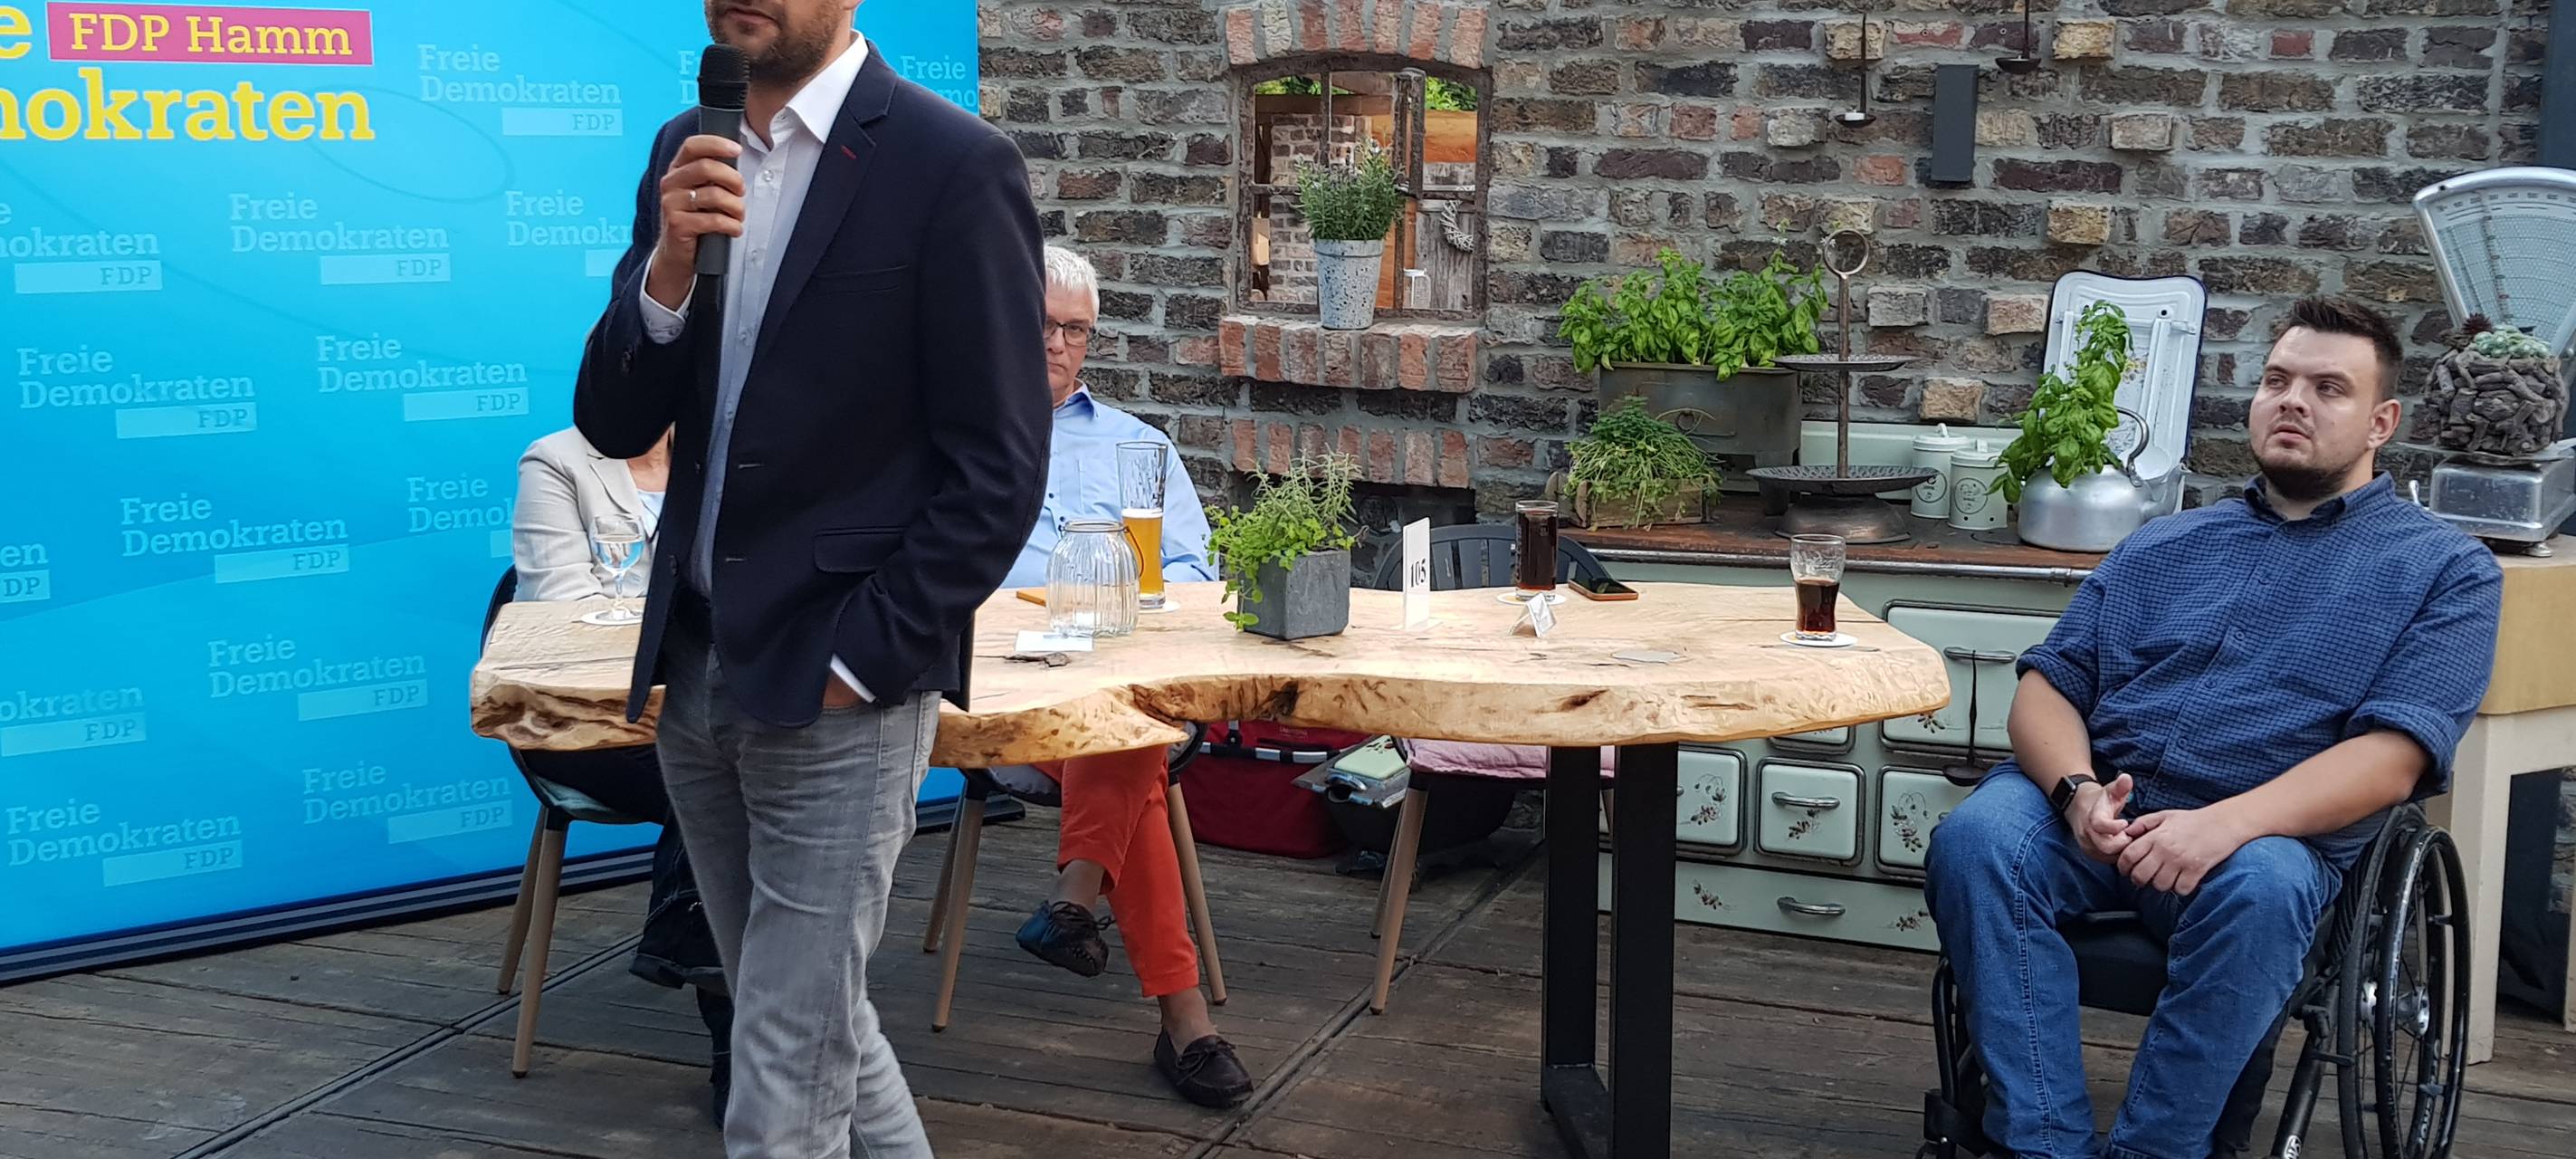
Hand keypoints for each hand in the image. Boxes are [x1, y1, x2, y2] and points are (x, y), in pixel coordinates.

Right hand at [644, 134, 747, 308]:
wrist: (677, 255)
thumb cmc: (697, 220)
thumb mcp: (702, 193)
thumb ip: (713, 175)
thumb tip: (737, 159)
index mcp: (677, 170)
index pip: (693, 145)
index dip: (716, 144)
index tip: (738, 149)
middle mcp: (670, 183)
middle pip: (706, 167)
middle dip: (733, 178)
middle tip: (741, 191)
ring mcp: (671, 204)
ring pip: (714, 195)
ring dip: (736, 206)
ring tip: (739, 216)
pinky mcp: (677, 224)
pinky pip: (713, 220)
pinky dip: (731, 225)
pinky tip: (734, 230)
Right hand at [2064, 772, 2132, 864]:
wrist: (2079, 806)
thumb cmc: (2100, 799)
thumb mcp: (2110, 790)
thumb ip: (2120, 786)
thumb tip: (2126, 778)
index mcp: (2091, 816)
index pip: (2100, 825)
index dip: (2115, 827)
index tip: (2126, 822)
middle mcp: (2087, 833)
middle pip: (2106, 846)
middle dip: (2122, 843)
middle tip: (2131, 835)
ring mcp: (2087, 845)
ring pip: (2107, 856)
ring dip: (2121, 850)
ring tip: (2129, 840)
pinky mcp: (2090, 853)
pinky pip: (2106, 859)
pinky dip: (2117, 855)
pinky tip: (2123, 846)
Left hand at [2116, 807, 2251, 895]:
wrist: (2224, 823)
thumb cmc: (2193, 820)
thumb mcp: (2165, 816)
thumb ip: (2143, 824)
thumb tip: (2126, 833)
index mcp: (2156, 836)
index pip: (2129, 856)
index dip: (2123, 866)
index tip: (2126, 869)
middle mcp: (2166, 850)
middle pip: (2140, 875)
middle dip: (2138, 880)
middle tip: (2144, 878)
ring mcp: (2181, 861)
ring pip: (2160, 885)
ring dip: (2160, 884)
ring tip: (2165, 877)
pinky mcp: (2197, 871)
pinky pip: (2181, 889)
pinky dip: (2180, 888)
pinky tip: (2182, 880)